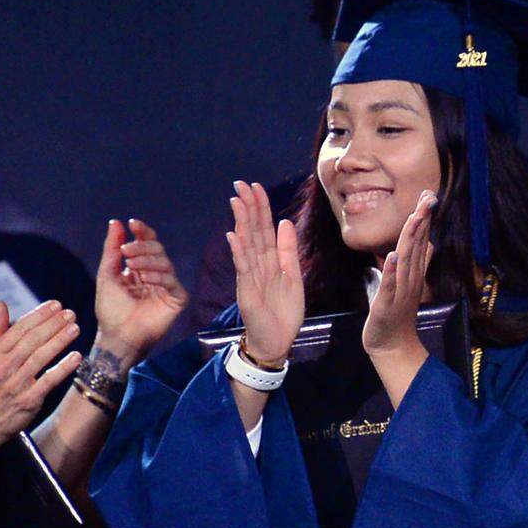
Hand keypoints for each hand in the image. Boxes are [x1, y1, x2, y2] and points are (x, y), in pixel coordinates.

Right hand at [0, 301, 82, 449]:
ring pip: (40, 358)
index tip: (55, 305)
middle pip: (32, 340)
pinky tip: (76, 357)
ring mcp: (15, 384)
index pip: (19, 329)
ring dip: (59, 341)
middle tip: (70, 313)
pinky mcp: (28, 401)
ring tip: (75, 328)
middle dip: (53, 324)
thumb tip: (0, 304)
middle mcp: (3, 367)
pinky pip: (48, 381)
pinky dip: (63, 368)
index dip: (39, 315)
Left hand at [94, 218, 187, 363]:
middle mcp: (155, 274)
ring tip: (132, 266)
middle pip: (157, 249)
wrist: (117, 336)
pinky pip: (172, 281)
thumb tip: (116, 222)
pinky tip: (146, 278)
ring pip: (165, 262)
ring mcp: (167, 287)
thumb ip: (112, 249)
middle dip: (142, 246)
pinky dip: (159, 276)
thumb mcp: (107, 274)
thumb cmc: (110, 309)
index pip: (146, 242)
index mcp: (140, 267)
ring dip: (148, 260)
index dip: (142, 231)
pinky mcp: (176, 299)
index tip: (132, 223)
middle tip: (127, 251)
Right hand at [226, 181, 303, 364]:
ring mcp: (250, 277)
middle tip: (241, 184)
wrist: (278, 343)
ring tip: (236, 202)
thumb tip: (284, 222)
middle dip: (248, 207)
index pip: (264, 228)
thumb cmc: (283, 313)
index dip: (261, 208)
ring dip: (241, 222)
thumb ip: (288, 250)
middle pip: (252, 231)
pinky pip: (243, 267)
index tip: (256, 187)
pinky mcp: (247, 291)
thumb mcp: (293, 277)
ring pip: (246, 244)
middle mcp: (257, 265)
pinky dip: (239, 251)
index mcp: (270, 261)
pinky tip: (234, 235)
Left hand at [362, 190, 435, 356]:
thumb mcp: (409, 283)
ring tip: (416, 218)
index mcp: (413, 272)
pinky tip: (393, 256)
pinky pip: (390, 285)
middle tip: (429, 198)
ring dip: (411, 239)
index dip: (424, 218)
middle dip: (422, 221)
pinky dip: (392, 271)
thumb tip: (430, 243)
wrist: (392, 344)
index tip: (429, 195)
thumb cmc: (398, 313)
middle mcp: (410, 278)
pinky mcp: (387, 304)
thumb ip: (420, 263)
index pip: (420, 240)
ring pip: (407, 260)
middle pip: (417, 245)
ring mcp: (400, 291)